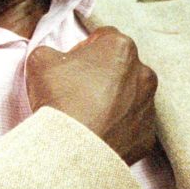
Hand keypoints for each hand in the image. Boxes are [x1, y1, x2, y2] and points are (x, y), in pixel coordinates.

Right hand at [25, 26, 157, 163]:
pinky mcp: (148, 135)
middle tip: (77, 92)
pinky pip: (131, 126)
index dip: (83, 49)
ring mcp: (149, 105)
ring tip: (87, 116)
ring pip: (129, 97)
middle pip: (120, 68)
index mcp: (121, 48)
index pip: (103, 38)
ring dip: (113, 101)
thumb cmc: (60, 100)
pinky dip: (118, 128)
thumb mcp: (40, 60)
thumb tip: (57, 60)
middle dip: (102, 76)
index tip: (71, 66)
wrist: (73, 150)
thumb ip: (52, 51)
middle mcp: (143, 73)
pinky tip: (98, 134)